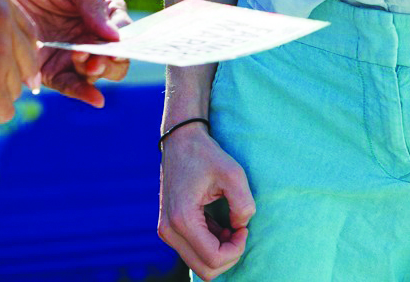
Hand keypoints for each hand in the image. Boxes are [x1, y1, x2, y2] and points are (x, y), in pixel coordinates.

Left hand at [0, 0, 132, 104]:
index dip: (122, 40)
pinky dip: (83, 93)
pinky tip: (95, 98)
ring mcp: (69, 54)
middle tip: (96, 57)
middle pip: (113, 58)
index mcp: (100, 12)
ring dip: (94, 72)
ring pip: (94, 74)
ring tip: (83, 61)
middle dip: (111, 61)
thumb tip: (113, 36)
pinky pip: (69, 84)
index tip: (114, 43)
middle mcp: (88, 35)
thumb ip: (92, 1)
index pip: (122, 30)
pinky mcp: (48, 68)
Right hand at [158, 123, 253, 278]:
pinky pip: (193, 252)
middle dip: (228, 256)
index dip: (236, 250)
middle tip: (239, 231)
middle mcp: (168, 230)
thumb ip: (243, 204)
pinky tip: (220, 226)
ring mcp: (166, 231)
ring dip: (219, 252)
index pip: (213, 259)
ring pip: (199, 264)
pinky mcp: (169, 228)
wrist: (180, 141)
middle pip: (205, 270)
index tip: (244, 228)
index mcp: (182, 219)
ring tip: (230, 226)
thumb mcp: (233, 173)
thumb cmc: (206, 155)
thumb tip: (240, 227)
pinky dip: (210, 246)